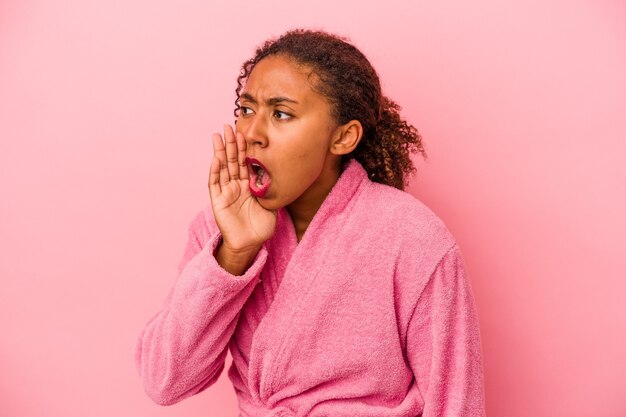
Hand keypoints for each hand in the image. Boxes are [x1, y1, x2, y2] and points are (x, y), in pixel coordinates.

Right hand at [208, 125, 276, 252]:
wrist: (250, 243)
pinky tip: (216, 158)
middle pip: (233, 160)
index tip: (245, 131)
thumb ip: (273, 189)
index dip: (245, 147)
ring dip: (221, 151)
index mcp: (249, 185)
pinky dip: (215, 170)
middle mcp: (236, 185)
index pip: (245, 162)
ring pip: (223, 167)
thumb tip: (285, 174)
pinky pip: (215, 183)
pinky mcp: (218, 200)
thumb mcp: (272, 203)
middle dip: (231, 143)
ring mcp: (226, 192)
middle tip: (229, 125)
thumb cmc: (261, 226)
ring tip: (219, 135)